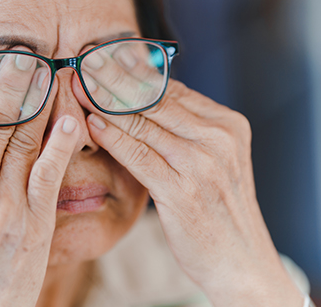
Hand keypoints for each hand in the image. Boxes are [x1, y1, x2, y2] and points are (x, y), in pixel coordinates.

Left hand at [75, 77, 303, 306]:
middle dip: (114, 80)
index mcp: (228, 124)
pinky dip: (112, 136)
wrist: (240, 260)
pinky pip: (138, 154)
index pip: (172, 88)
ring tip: (80, 87)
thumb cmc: (218, 208)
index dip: (133, 73)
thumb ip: (186, 130)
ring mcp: (202, 163)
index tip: (104, 60)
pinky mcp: (182, 190)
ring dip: (105, 103)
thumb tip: (145, 99)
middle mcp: (218, 138)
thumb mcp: (214, 160)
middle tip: (85, 64)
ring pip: (143, 123)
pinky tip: (91, 123)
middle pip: (155, 99)